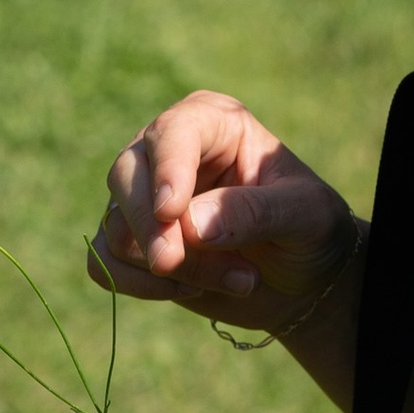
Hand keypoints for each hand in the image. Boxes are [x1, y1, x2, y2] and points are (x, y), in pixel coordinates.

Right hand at [89, 90, 359, 336]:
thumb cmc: (310, 230)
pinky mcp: (131, 240)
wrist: (302, 277)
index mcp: (213, 122)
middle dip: (153, 230)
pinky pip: (103, 262)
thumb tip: (189, 223)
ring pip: (119, 228)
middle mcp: (168, 151)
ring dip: (172, 268)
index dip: (167, 170)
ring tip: (239, 280)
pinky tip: (191, 290)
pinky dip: (138, 285)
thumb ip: (255, 212)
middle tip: (179, 265)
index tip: (172, 213)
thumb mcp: (305, 215)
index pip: (173, 132)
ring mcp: (143, 196)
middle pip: (125, 177)